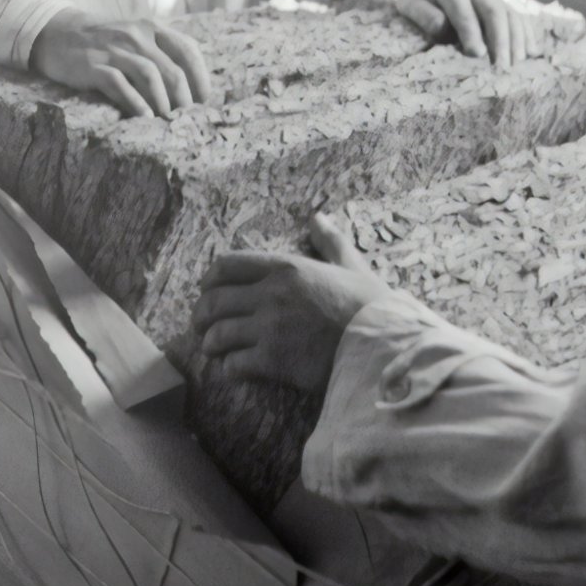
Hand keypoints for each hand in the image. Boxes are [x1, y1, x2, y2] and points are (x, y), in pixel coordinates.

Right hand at [28, 8, 210, 117]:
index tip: (204, 100)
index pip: (187, 49)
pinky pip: (120, 85)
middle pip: (172, 69)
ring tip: (167, 122)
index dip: (200, 77)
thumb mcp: (133, 36)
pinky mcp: (94, 66)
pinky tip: (144, 119)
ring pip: (150, 76)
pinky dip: (135, 104)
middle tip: (186, 119)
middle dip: (184, 98)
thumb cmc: (101, 40)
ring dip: (163, 103)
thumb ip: (158, 51)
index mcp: (150, 27)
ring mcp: (114, 50)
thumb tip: (187, 85)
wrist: (55, 32)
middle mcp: (136, 36)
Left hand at [192, 213, 387, 392]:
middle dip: (201, 314)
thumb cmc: (372, 307)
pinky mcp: (273, 362)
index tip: (207, 289)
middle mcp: (270, 294)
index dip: (210, 278)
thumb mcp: (351, 266)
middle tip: (201, 325)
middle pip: (214, 300)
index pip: (227, 265)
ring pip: (218, 334)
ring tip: (212, 350)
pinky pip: (234, 365)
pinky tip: (235, 369)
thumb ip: (330, 241)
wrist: (385, 348)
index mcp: (286, 267)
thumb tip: (318, 216)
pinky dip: (229, 368)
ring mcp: (269, 328)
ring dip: (210, 344)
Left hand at [396, 0, 539, 67]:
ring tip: (517, 64)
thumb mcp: (410, 1)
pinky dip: (527, 33)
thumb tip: (444, 30)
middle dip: (501, 39)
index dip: (470, 30)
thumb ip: (425, 15)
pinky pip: (519, 16)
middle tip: (502, 66)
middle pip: (494, 11)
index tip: (476, 53)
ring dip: (517, 39)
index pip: (463, 8)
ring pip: (510, 14)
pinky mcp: (502, 3)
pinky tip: (533, 52)